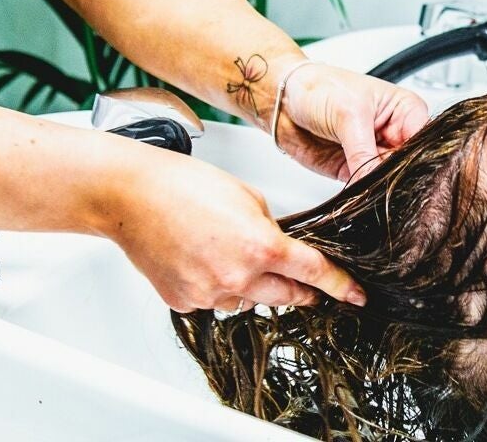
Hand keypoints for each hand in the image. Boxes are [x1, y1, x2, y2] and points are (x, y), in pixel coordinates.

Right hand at [103, 143, 367, 312]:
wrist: (131, 195)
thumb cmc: (183, 184)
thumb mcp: (246, 195)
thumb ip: (269, 227)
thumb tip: (278, 247)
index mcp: (260, 246)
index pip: (313, 273)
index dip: (340, 286)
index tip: (355, 296)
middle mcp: (237, 277)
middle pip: (286, 295)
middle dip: (299, 289)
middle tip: (305, 283)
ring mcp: (209, 294)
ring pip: (247, 299)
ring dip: (250, 283)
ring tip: (225, 248)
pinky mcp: (185, 302)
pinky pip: (214, 299)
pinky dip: (215, 283)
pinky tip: (201, 257)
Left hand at [271, 60, 429, 181]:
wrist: (282, 101)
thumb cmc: (317, 87)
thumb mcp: (348, 114)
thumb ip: (364, 152)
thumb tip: (376, 180)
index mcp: (404, 110)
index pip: (425, 140)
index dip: (418, 158)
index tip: (405, 172)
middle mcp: (393, 134)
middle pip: (410, 166)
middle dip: (398, 177)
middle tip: (383, 181)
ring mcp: (375, 154)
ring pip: (390, 182)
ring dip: (380, 188)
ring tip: (365, 183)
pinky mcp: (356, 172)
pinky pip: (367, 190)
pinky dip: (363, 195)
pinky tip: (357, 192)